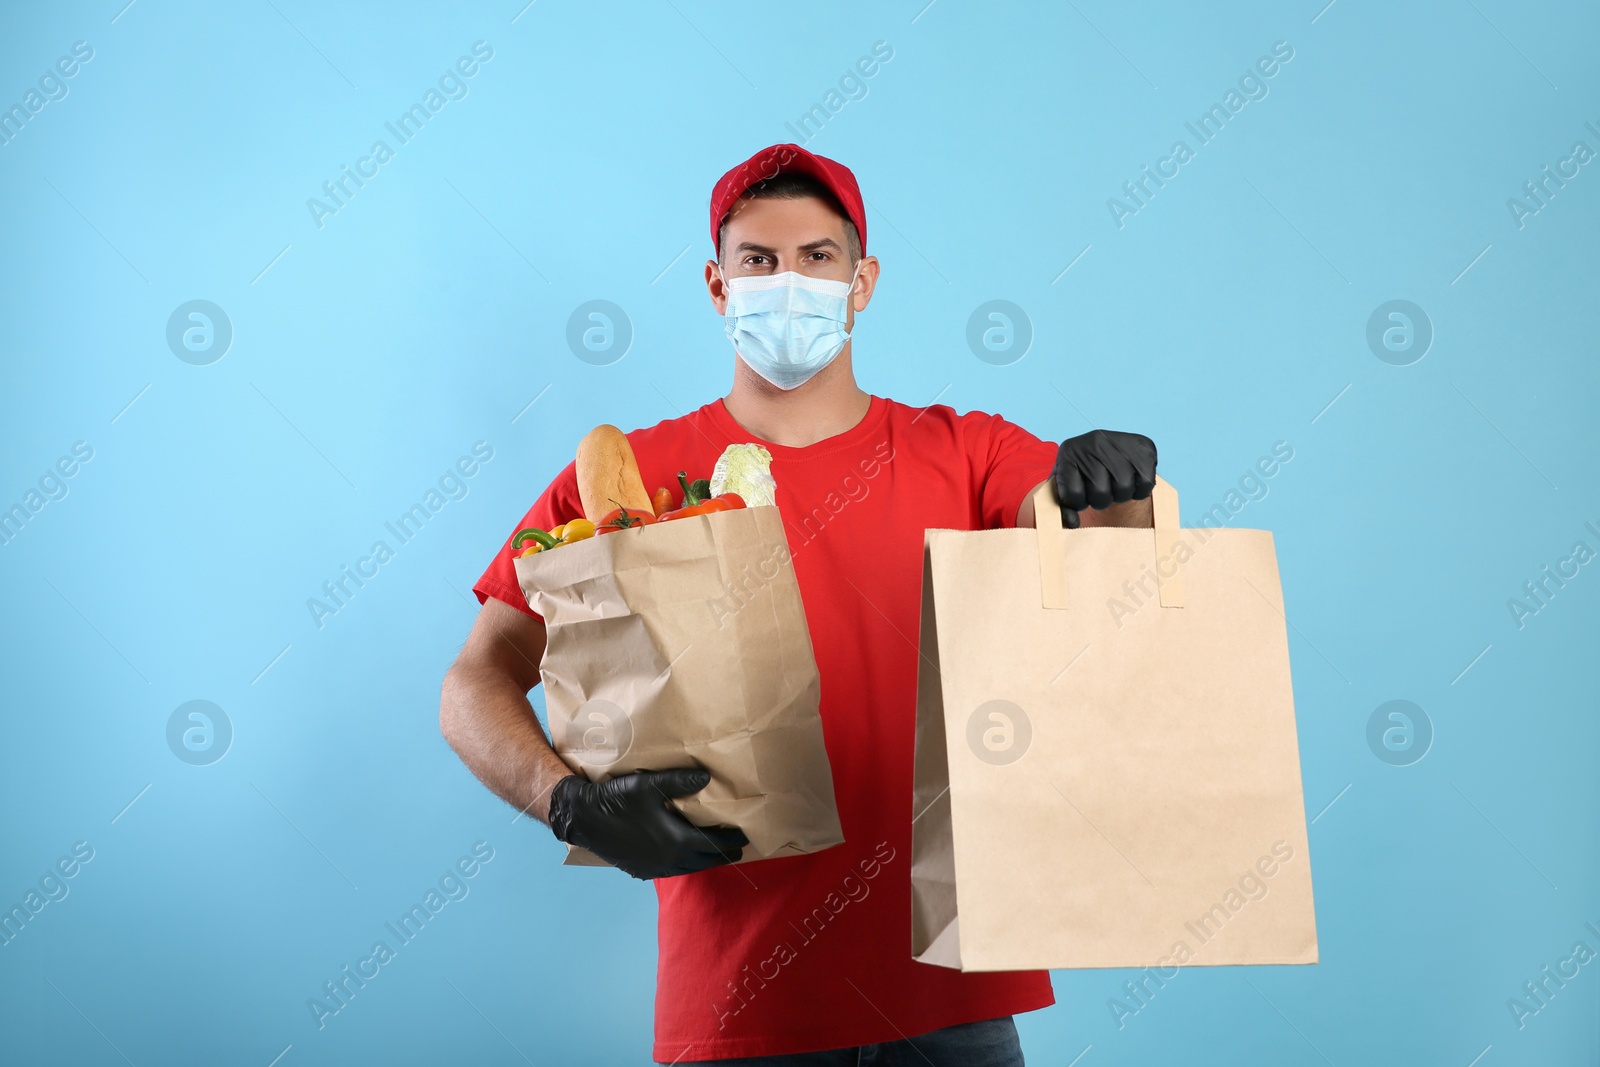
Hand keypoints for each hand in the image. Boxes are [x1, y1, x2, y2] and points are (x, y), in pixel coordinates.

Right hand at [547, 768, 747, 879]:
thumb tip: (708, 777)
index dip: (730, 840)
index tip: (743, 836)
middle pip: (704, 861)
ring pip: (689, 869)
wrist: (585, 818)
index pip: (713, 843)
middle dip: (723, 854)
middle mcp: (668, 859)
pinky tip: (685, 858)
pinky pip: (672, 871)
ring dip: (705, 862)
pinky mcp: (641, 870)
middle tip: (737, 849)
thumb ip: (680, 781)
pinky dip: (685, 865)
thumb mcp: (649, 785)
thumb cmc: (618, 799)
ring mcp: (654, 868)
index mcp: (675, 840)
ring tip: (716, 854)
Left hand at [1053, 429, 1156, 528]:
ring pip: (1123, 488)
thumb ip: (1063, 509)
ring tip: (1114, 484)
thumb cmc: (1081, 474)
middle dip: (1101, 499)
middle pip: (1100, 492)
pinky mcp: (1144, 446)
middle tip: (1101, 489)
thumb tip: (1072, 523)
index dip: (1079, 503)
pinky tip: (1131, 480)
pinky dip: (1139, 490)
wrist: (1104, 452)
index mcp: (1069, 451)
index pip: (1073, 494)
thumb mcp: (1065, 487)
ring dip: (1120, 495)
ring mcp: (1120, 440)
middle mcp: (1094, 441)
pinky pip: (1146, 483)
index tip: (1081, 494)